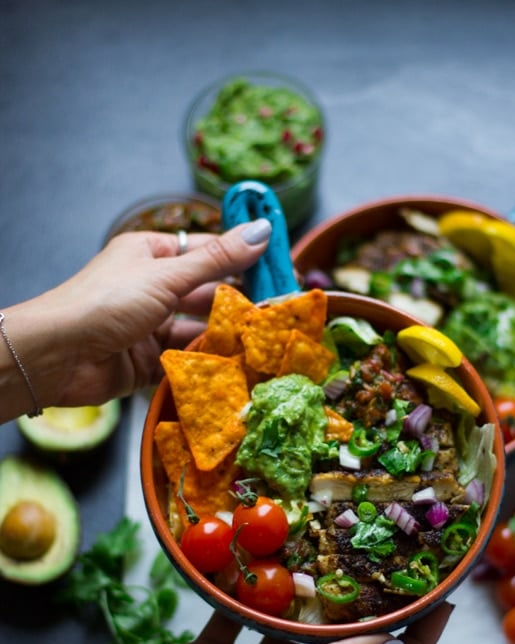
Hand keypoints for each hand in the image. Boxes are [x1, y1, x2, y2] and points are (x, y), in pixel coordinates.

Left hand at [5, 220, 270, 412]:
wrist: (58, 356)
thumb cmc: (106, 302)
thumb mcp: (167, 274)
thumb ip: (217, 259)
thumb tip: (263, 231)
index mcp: (151, 255)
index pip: (207, 251)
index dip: (243, 258)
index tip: (279, 270)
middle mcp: (152, 288)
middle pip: (206, 293)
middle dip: (238, 302)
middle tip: (278, 313)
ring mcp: (150, 326)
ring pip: (199, 328)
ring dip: (225, 335)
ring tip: (262, 342)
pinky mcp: (149, 360)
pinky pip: (186, 358)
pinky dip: (207, 361)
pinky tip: (235, 364)